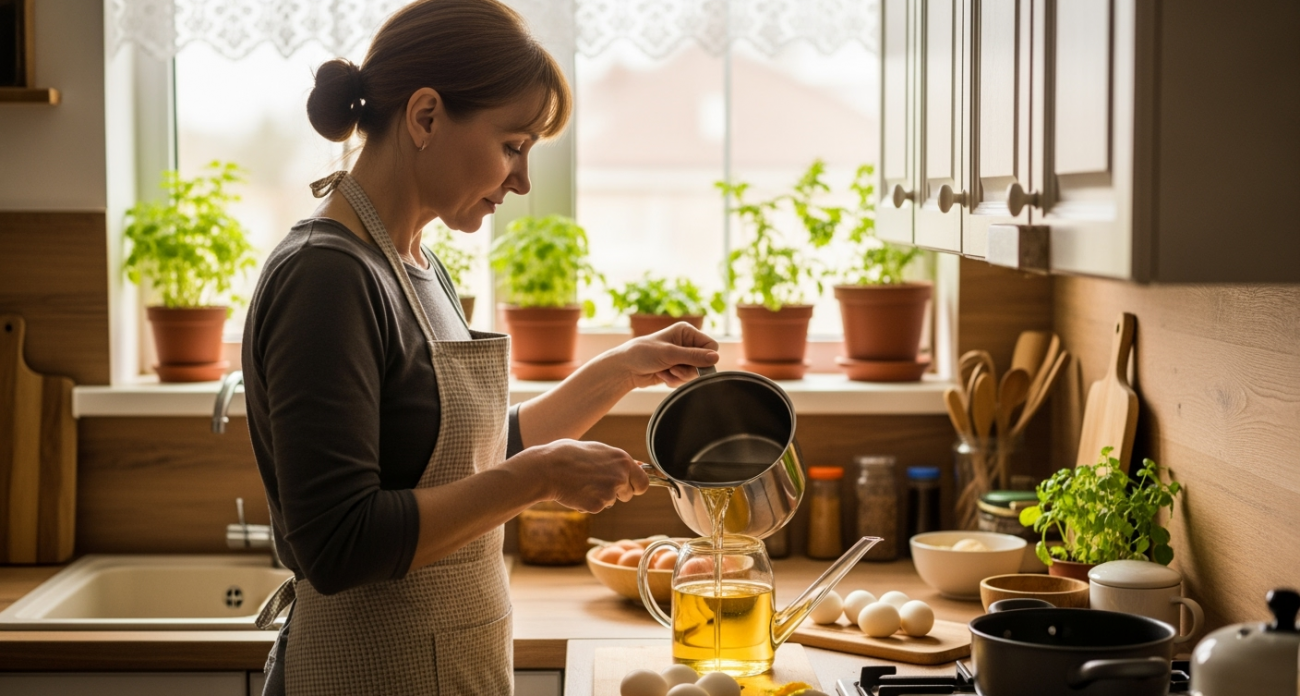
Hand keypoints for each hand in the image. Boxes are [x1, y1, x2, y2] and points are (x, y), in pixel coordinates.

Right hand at [521, 439, 649, 513]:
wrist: (548, 468)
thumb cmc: (569, 455)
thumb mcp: (598, 450)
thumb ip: (618, 461)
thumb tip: (639, 466)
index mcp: (623, 460)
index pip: (643, 482)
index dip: (636, 486)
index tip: (630, 488)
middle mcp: (620, 476)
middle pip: (628, 494)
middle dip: (617, 492)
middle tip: (597, 483)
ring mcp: (610, 492)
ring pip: (611, 501)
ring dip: (601, 496)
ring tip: (583, 483)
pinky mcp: (597, 506)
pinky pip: (597, 508)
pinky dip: (589, 503)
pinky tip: (577, 491)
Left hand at [613, 322, 720, 388]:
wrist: (625, 368)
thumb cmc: (643, 354)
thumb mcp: (670, 354)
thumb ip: (693, 356)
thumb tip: (716, 358)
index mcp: (686, 332)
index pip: (711, 346)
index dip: (705, 358)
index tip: (693, 365)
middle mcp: (686, 343)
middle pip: (704, 362)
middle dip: (688, 369)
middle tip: (673, 368)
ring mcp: (681, 357)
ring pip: (695, 373)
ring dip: (680, 376)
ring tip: (665, 371)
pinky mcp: (676, 369)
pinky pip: (685, 380)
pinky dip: (674, 380)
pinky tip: (662, 375)